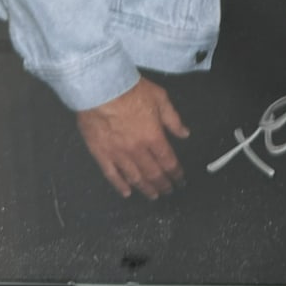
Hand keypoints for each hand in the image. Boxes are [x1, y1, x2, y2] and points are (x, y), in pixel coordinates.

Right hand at [76, 77, 190, 198]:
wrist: (101, 89)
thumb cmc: (132, 91)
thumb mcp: (160, 98)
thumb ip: (173, 119)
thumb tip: (185, 134)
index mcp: (153, 137)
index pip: (168, 161)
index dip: (176, 173)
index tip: (180, 180)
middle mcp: (137, 150)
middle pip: (153, 173)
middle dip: (163, 184)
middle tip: (169, 191)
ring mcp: (118, 154)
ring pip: (135, 178)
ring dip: (145, 188)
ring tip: (153, 195)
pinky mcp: (101, 154)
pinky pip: (112, 175)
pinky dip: (120, 186)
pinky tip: (127, 193)